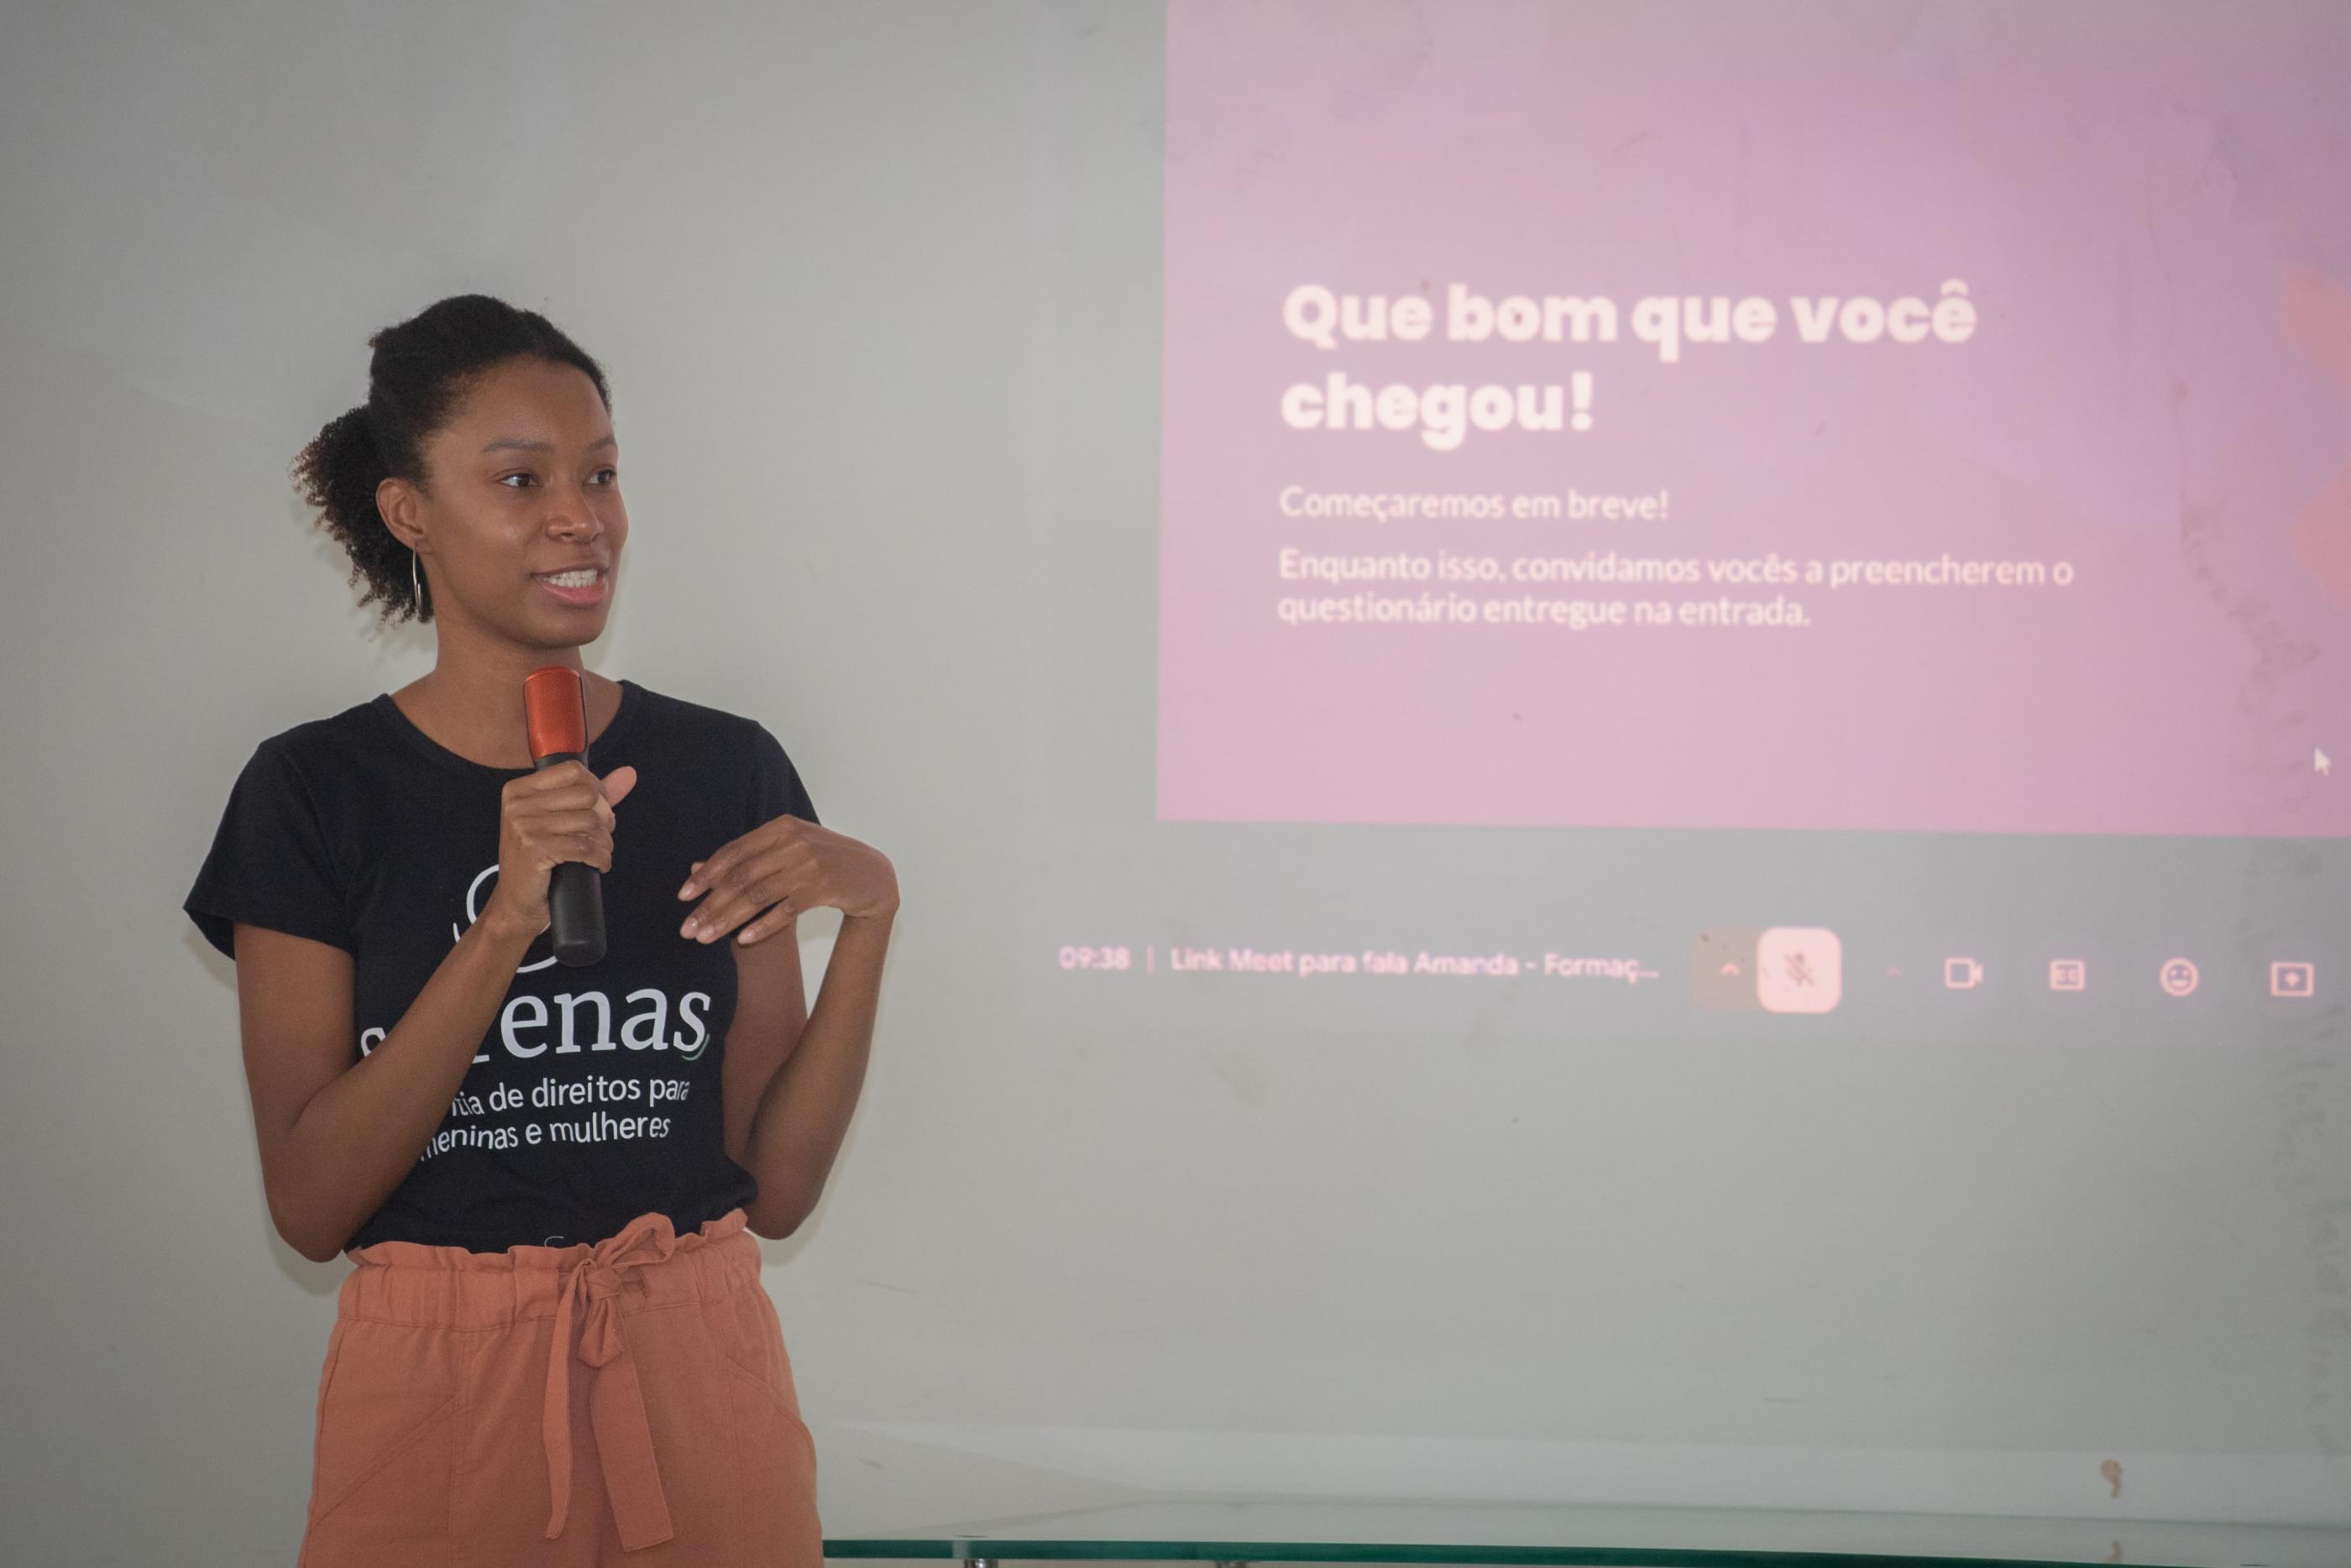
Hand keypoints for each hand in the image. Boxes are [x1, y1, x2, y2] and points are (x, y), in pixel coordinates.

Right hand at [482, 761, 639, 937]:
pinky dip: (601, 857)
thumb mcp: (558, 820)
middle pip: (586, 795)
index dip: (597, 788)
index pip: (572, 770)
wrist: (516, 902)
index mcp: (519, 790)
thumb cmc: (539, 859)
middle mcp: (519, 804)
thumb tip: (629, 773)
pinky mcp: (535, 849)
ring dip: (605, 841)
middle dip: (604, 817)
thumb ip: (593, 794)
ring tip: (600, 852)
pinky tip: (599, 865)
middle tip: (602, 835)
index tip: (599, 808)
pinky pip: (585, 846)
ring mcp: (525, 826)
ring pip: (589, 821)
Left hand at [677, 815, 896, 944]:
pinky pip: (785, 909)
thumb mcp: (789, 850)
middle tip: (688, 929)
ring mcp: (810, 864)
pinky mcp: (825, 887)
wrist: (874, 876)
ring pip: (758, 894)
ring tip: (706, 938)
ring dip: (727, 919)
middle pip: (741, 876)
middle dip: (710, 904)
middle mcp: (794, 842)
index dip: (706, 874)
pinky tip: (744, 939)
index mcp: (781, 827)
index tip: (683, 896)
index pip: (734, 851)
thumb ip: (749, 857)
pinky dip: (762, 925)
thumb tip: (697, 868)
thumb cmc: (825, 863)